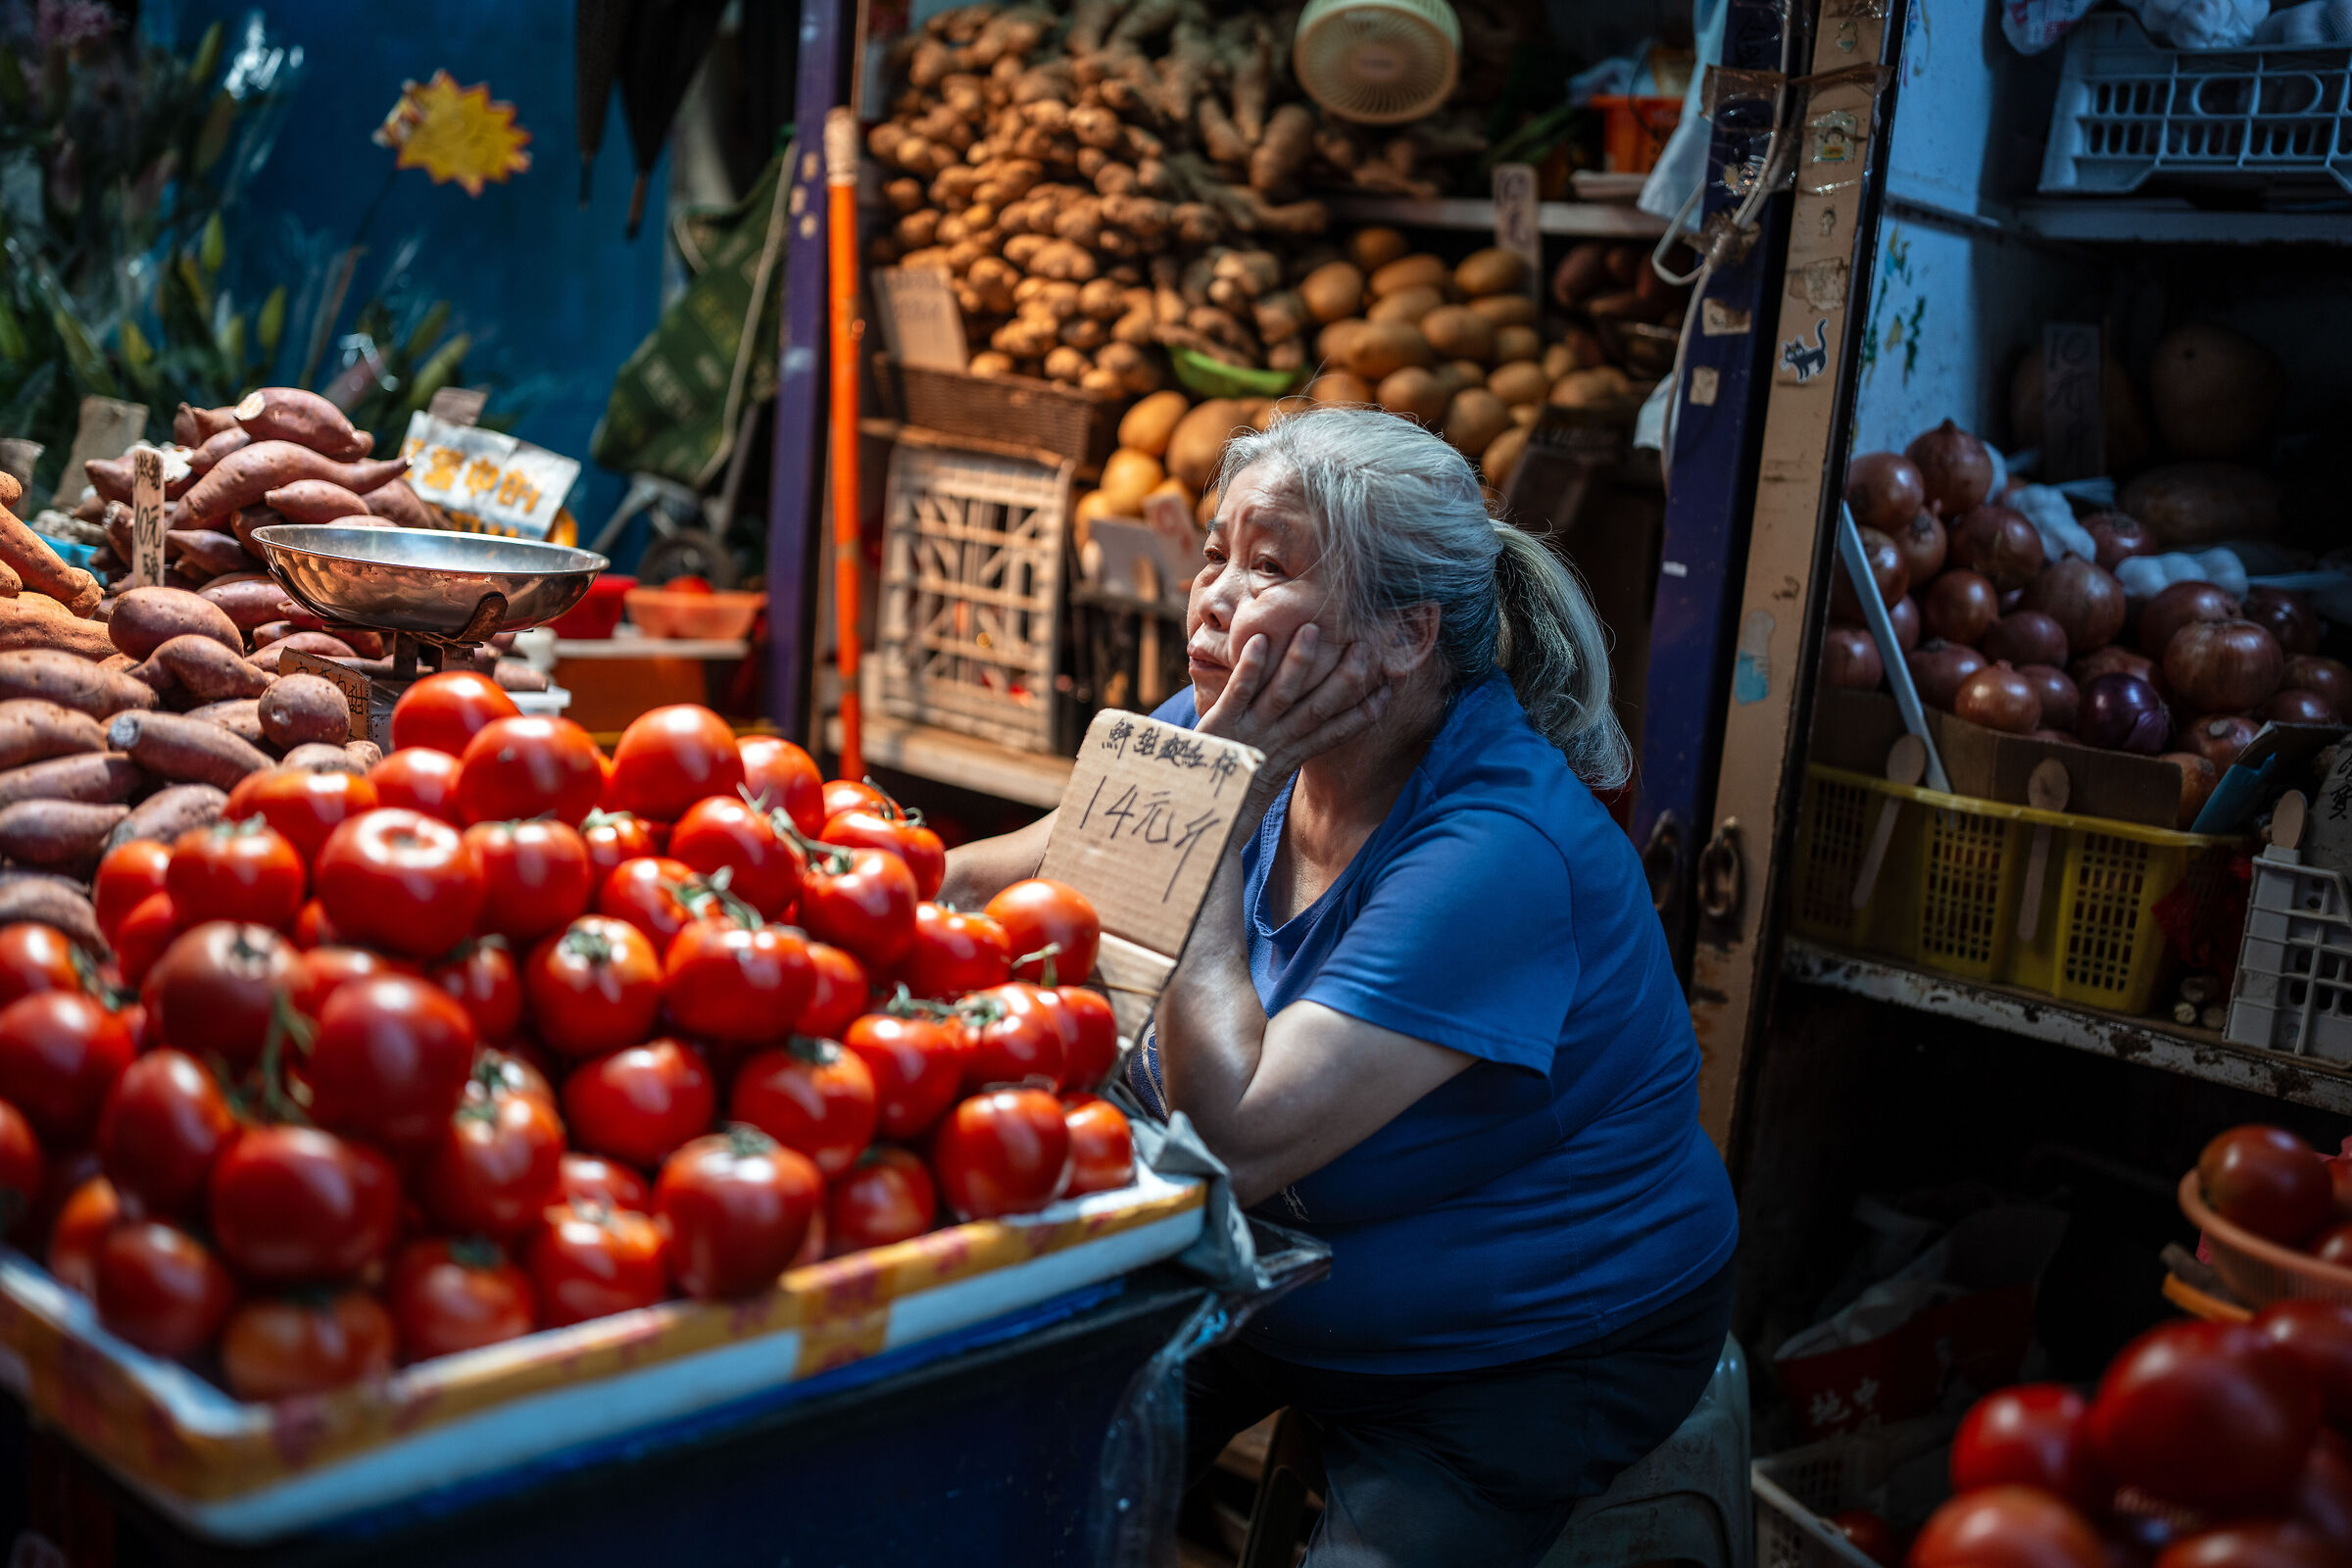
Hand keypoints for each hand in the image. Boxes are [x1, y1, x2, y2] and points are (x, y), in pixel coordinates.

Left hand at [1194, 623, 1392, 788]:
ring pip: (1281, 694)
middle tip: (1366, 648)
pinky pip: (1237, 694)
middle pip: (1317, 708)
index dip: (1363, 713)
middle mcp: (1275, 743)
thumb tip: (1309, 730)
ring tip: (1312, 631)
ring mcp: (1248, 733)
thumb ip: (1288, 749)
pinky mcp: (1219, 726)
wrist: (1198, 815)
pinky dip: (1249, 668)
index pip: (1335, 733)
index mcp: (1290, 755)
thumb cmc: (1232, 790)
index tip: (1389, 690)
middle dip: (1343, 679)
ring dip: (1298, 663)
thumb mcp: (1267, 772)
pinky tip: (1258, 640)